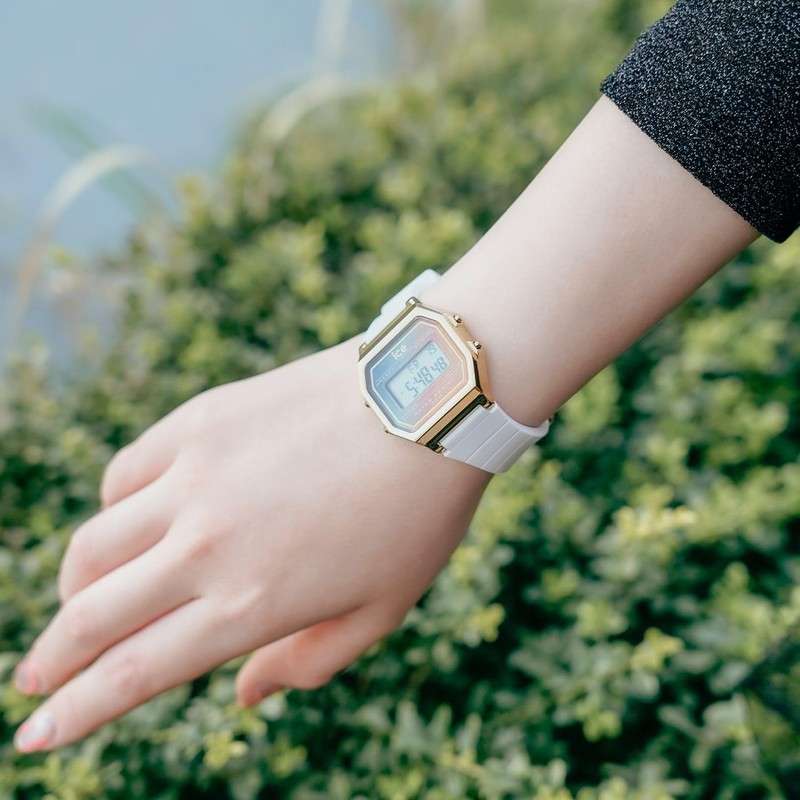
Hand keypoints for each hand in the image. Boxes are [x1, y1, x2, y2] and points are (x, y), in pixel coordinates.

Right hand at [12, 338, 489, 751]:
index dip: (77, 713)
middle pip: (92, 617)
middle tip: (33, 679)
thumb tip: (246, 694)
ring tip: (81, 600)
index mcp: (251, 605)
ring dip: (76, 586)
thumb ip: (309, 662)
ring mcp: (194, 478)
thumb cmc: (416, 513)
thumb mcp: (381, 608)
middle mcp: (206, 546)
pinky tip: (132, 518)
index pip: (135, 674)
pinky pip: (125, 475)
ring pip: (93, 546)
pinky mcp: (196, 423)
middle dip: (51, 660)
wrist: (426, 402)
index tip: (36, 737)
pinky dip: (115, 508)